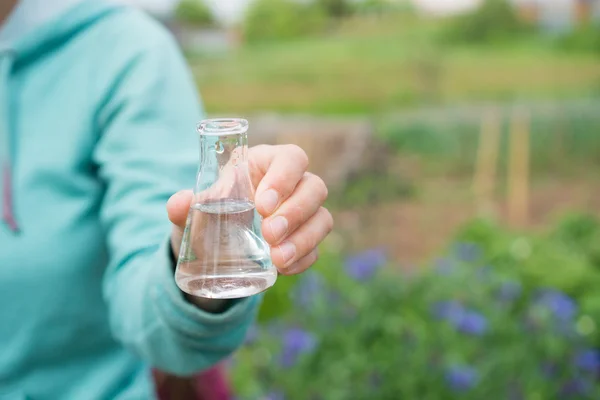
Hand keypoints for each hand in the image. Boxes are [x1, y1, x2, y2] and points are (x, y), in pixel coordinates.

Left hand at [167, 144, 332, 275]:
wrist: (211, 248)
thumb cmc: (209, 214)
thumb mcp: (195, 209)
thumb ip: (184, 205)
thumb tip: (179, 203)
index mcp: (267, 164)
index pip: (291, 158)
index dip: (284, 178)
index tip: (262, 205)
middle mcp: (292, 186)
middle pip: (314, 188)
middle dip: (295, 212)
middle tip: (269, 234)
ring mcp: (303, 215)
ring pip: (322, 219)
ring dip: (304, 239)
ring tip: (277, 258)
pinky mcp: (305, 241)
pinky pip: (317, 249)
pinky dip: (303, 259)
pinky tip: (284, 268)